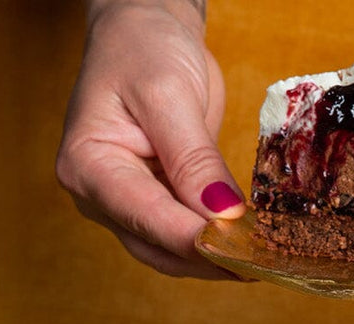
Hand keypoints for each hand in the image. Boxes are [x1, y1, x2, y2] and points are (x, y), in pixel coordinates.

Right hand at [56, 0, 243, 278]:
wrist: (144, 30)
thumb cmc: (143, 48)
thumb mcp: (168, 93)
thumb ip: (193, 158)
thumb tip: (222, 214)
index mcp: (87, 165)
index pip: (146, 216)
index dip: (197, 239)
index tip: (244, 251)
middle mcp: (98, 194)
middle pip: (157, 246)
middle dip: (211, 259)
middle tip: (266, 263)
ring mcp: (125, 202)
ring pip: (172, 251)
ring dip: (217, 259)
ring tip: (265, 257)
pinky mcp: (155, 200)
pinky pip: (185, 232)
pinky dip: (217, 241)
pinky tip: (251, 242)